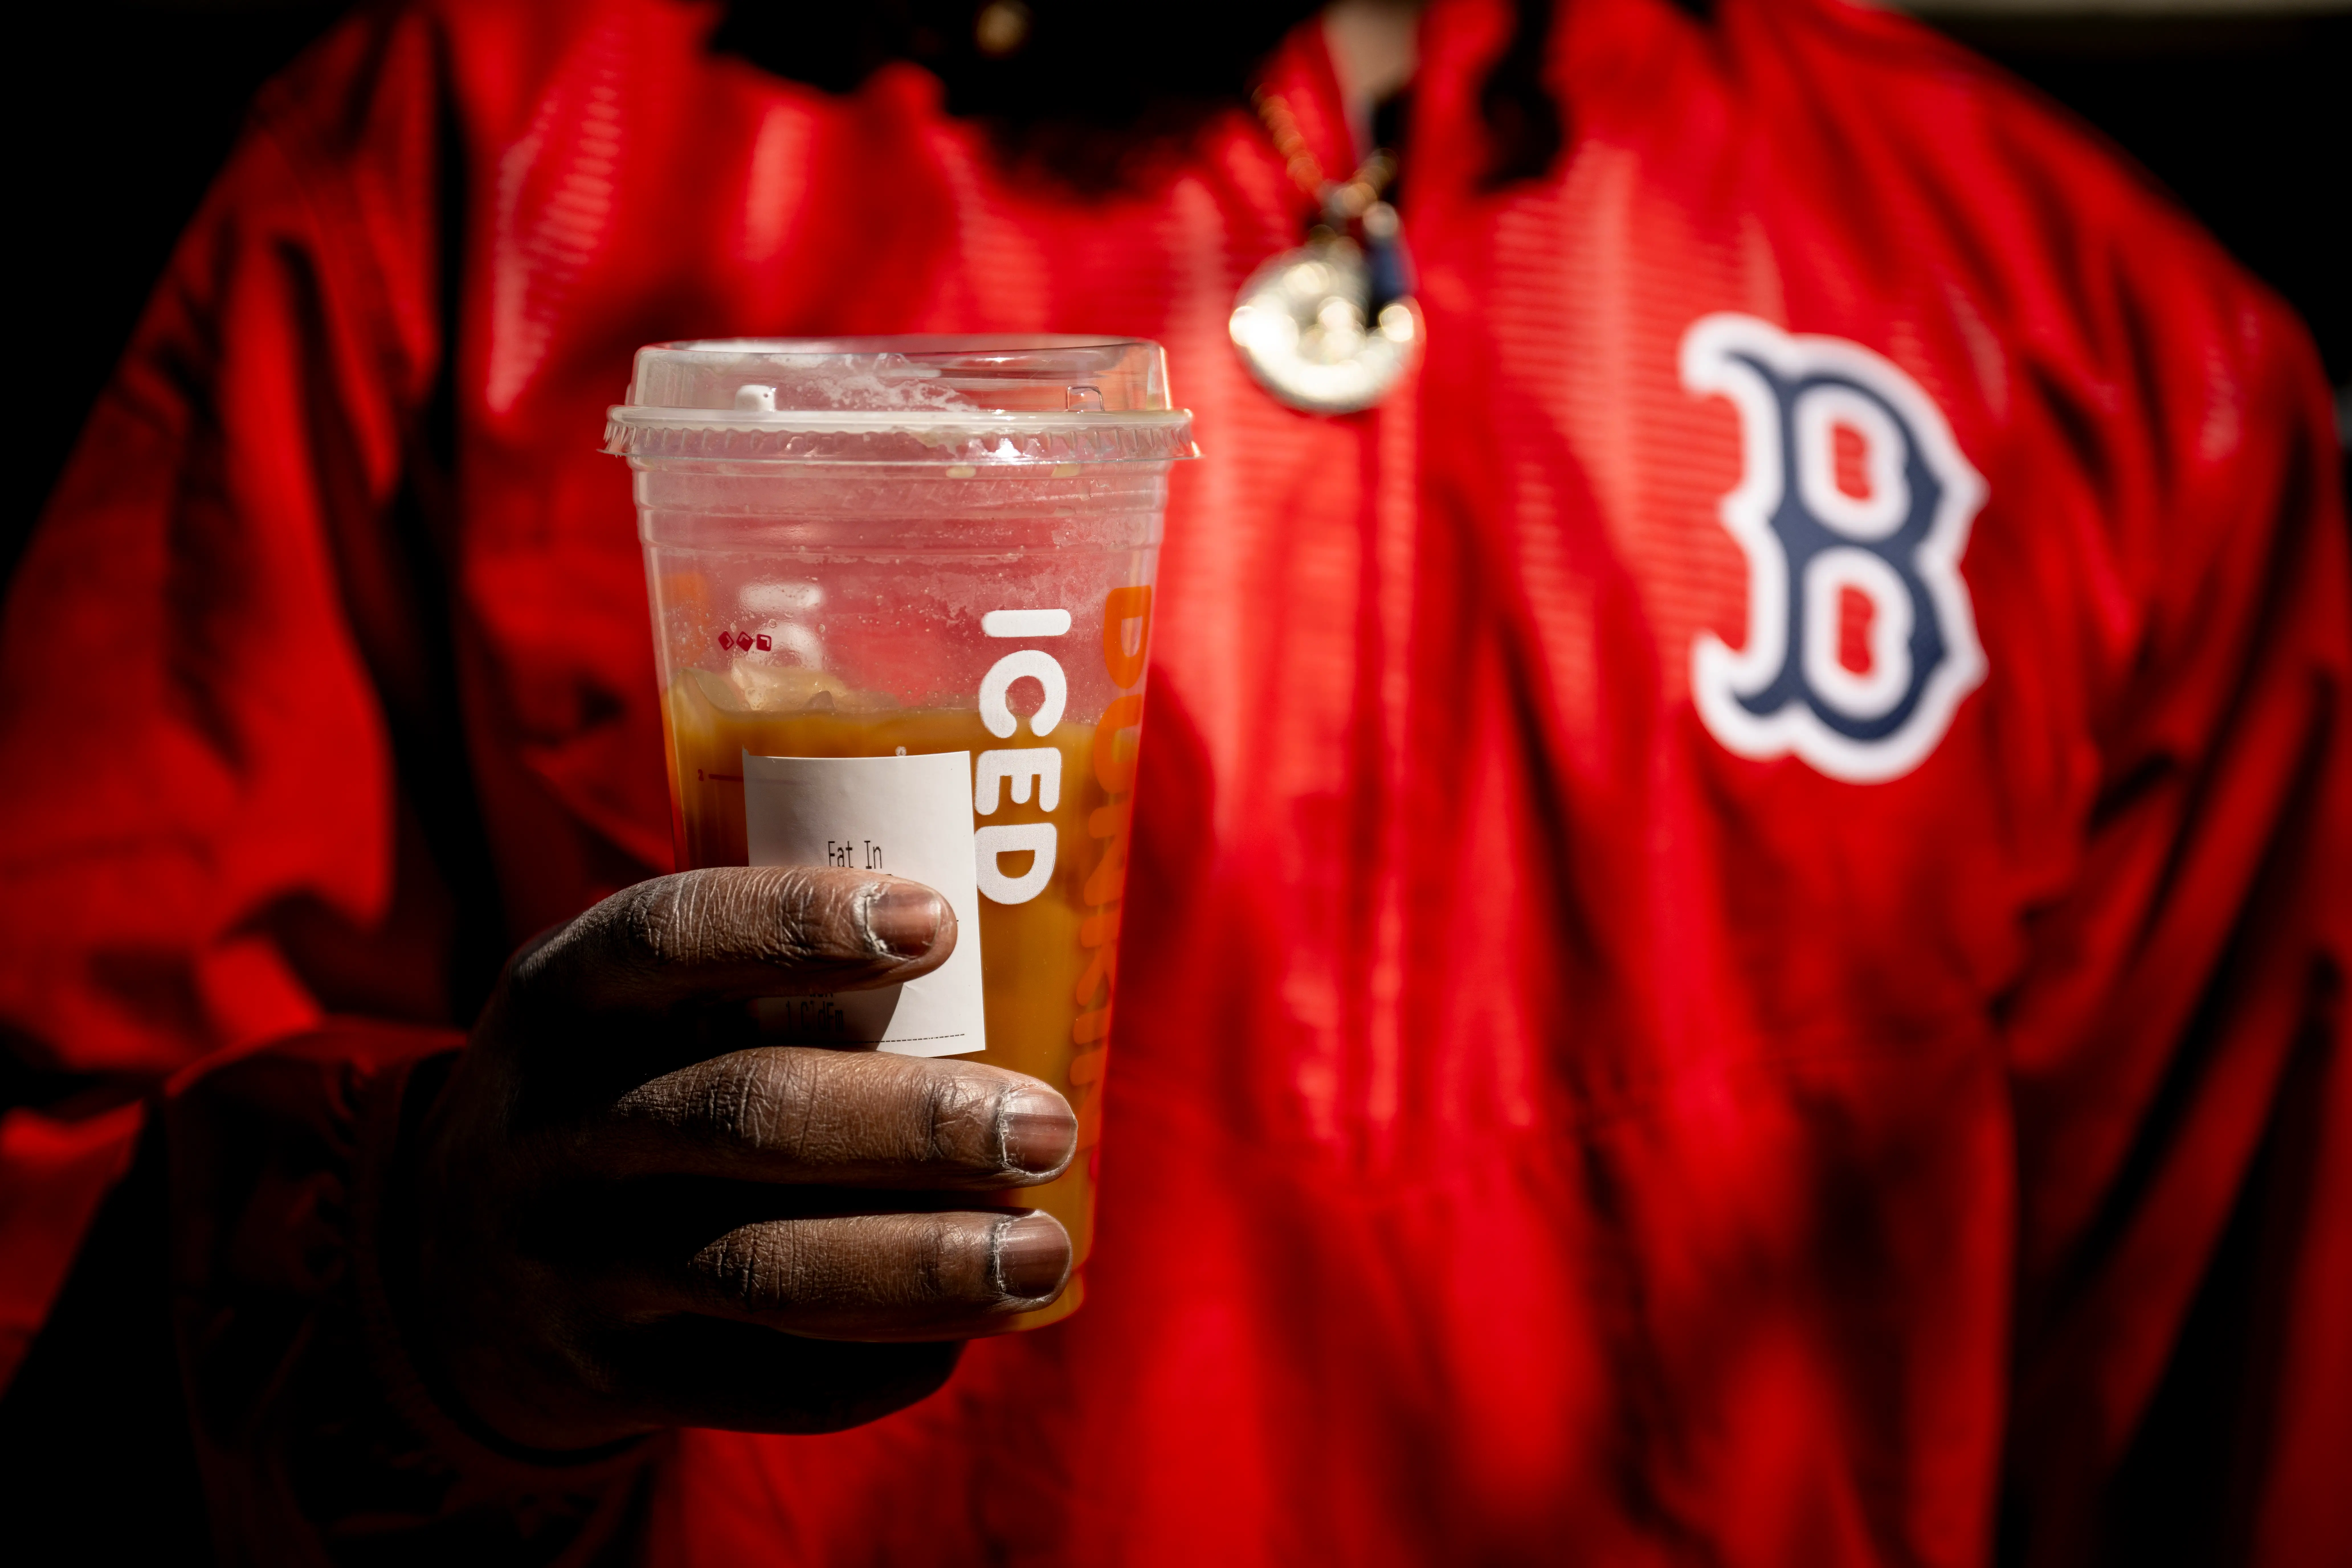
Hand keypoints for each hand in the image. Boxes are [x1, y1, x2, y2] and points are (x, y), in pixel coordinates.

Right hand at [407, 867, 1076, 1450]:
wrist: (446, 1274)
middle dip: (915, 1123)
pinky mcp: (608, 1378)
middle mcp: (552, 1130)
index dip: (796, 923)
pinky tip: (964, 1334)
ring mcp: (571, 1265)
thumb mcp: (625, 1008)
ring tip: (1043, 1251)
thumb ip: (751, 971)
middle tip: (1047, 1126)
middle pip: (746, 1113)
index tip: (936, 921)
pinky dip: (874, 1364)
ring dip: (923, 1262)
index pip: (667, 936)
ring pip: (766, 1266)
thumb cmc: (610, 1090)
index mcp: (558, 998)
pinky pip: (760, 1385)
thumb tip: (997, 942)